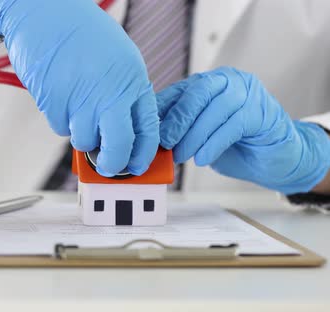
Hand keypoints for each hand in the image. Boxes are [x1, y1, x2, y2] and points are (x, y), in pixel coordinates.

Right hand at [0, 0, 158, 175]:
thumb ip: (125, 94)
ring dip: (82, 134)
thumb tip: (125, 130)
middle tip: (107, 167)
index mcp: (132, 80)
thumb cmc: (82, 34)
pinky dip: (60, 119)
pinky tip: (61, 96)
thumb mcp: (119, 60)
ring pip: (85, 140)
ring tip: (77, 111)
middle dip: (113, 164)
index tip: (136, 166)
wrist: (45, 13)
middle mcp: (110, 92)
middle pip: (118, 145)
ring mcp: (81, 98)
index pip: (147, 129)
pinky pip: (60, 127)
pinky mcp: (54, 102)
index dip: (142, 154)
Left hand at [157, 67, 329, 193]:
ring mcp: (249, 93)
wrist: (274, 158)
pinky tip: (202, 158)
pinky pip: (234, 125)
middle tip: (164, 142)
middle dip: (177, 119)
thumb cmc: (234, 145)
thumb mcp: (198, 134)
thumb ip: (178, 128)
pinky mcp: (263, 112)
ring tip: (181, 156)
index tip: (145, 130)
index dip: (161, 109)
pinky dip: (214, 143)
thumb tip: (147, 136)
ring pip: (216, 108)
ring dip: (194, 135)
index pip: (179, 90)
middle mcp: (228, 81)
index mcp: (208, 82)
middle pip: (198, 92)